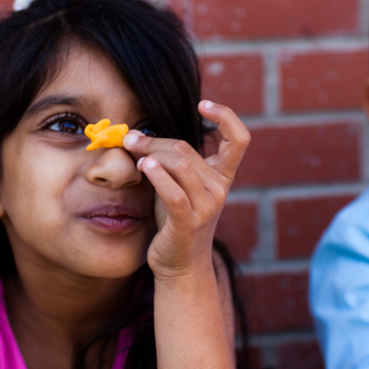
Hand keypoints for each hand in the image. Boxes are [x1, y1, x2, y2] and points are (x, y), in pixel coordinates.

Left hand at [123, 101, 249, 278]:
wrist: (180, 265)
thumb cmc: (174, 220)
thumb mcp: (177, 185)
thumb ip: (168, 161)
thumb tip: (136, 134)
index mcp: (222, 177)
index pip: (239, 140)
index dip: (226, 116)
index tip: (203, 103)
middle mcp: (219, 190)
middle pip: (185, 149)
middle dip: (154, 140)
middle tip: (129, 138)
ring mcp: (205, 207)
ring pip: (179, 165)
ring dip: (151, 153)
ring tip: (132, 151)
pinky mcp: (187, 223)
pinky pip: (174, 192)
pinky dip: (157, 175)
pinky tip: (144, 166)